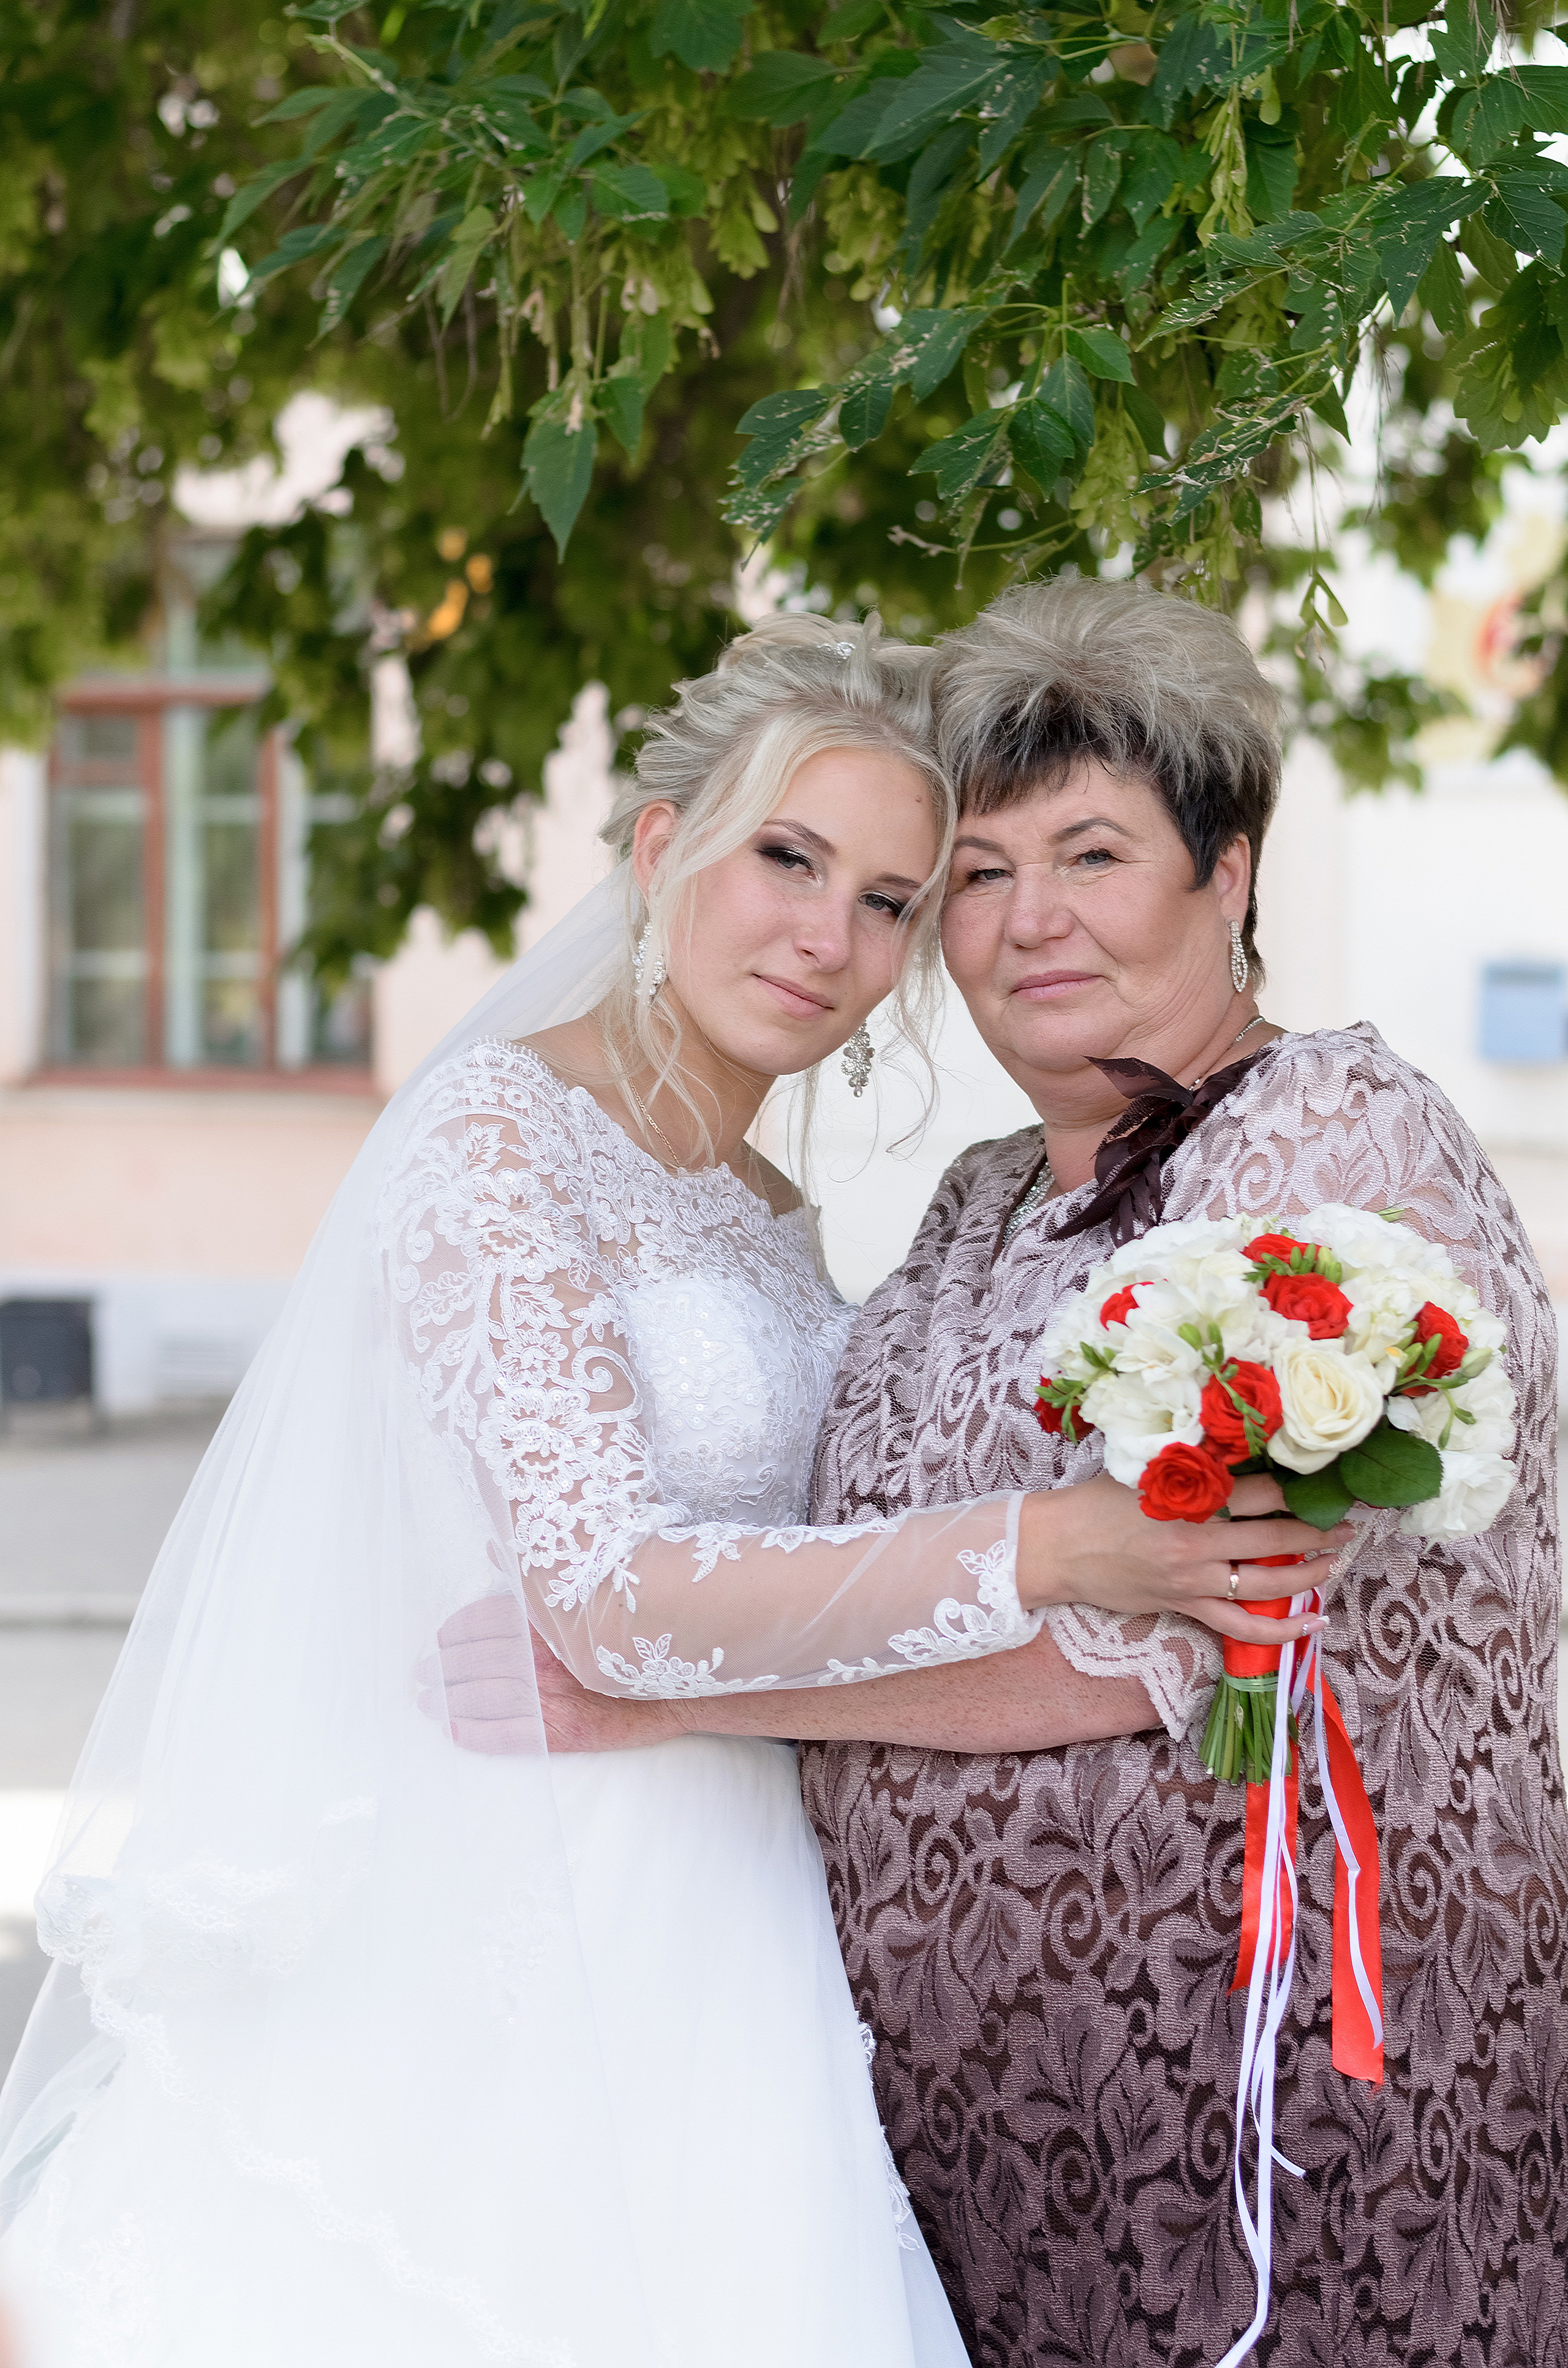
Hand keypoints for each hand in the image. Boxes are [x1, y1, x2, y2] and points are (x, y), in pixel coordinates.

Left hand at [415, 1594, 684, 1754]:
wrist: (693, 1672)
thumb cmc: (641, 1624)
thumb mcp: (593, 1586)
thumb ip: (540, 1571)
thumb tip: (497, 1549)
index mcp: (550, 1615)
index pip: (488, 1619)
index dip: (458, 1632)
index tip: (439, 1640)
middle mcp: (548, 1652)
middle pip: (481, 1658)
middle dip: (448, 1667)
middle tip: (424, 1674)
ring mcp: (557, 1692)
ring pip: (488, 1695)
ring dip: (452, 1699)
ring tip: (430, 1701)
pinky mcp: (569, 1729)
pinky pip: (513, 1734)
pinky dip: (479, 1733)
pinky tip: (455, 1731)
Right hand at [1021, 1471, 1350, 1646]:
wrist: (1057, 1547)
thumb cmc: (1097, 1501)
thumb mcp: (1144, 1469)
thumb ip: (1194, 1463)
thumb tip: (1241, 1447)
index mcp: (1189, 1500)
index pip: (1263, 1491)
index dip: (1302, 1486)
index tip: (1328, 1481)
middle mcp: (1198, 1543)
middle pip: (1275, 1535)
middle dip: (1320, 1528)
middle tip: (1349, 1522)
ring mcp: (1194, 1581)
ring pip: (1268, 1583)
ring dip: (1310, 1573)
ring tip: (1337, 1561)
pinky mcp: (1186, 1606)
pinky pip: (1242, 1626)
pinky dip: (1282, 1631)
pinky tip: (1314, 1623)